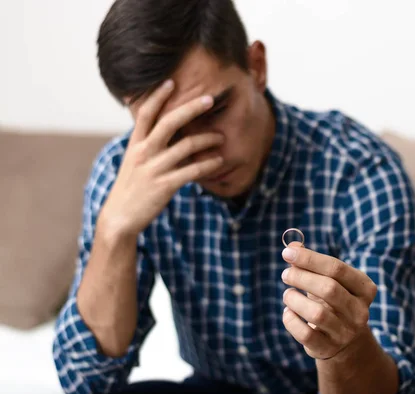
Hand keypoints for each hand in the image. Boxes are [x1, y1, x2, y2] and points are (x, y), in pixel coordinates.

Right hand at [99, 80, 223, 237]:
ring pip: (186, 146)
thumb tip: (165, 131)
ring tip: (221, 137)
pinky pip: (192, 170)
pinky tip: (219, 161)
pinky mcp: (165, 186)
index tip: (171, 81)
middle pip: (169, 122)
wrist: (120, 218)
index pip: (145, 113)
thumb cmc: (130, 188)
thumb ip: (147, 145)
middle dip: (191, 108)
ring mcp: (154, 169)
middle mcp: (144, 152)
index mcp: (135, 144)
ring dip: (208, 139)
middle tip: (210, 99)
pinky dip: (208, 164)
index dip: (158, 96)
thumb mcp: (133, 162)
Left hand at [281, 242, 377, 359]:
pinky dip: (291, 320)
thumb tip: (292, 247)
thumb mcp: (330, 279)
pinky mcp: (328, 348)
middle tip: (285, 274)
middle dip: (301, 277)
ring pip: (317, 314)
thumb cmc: (334, 301)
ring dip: (294, 299)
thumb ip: (312, 262)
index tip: (287, 253)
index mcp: (365, 288)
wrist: (345, 340)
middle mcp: (360, 312)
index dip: (309, 258)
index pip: (337, 268)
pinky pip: (305, 334)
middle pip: (329, 288)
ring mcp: (346, 333)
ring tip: (287, 294)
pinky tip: (288, 311)